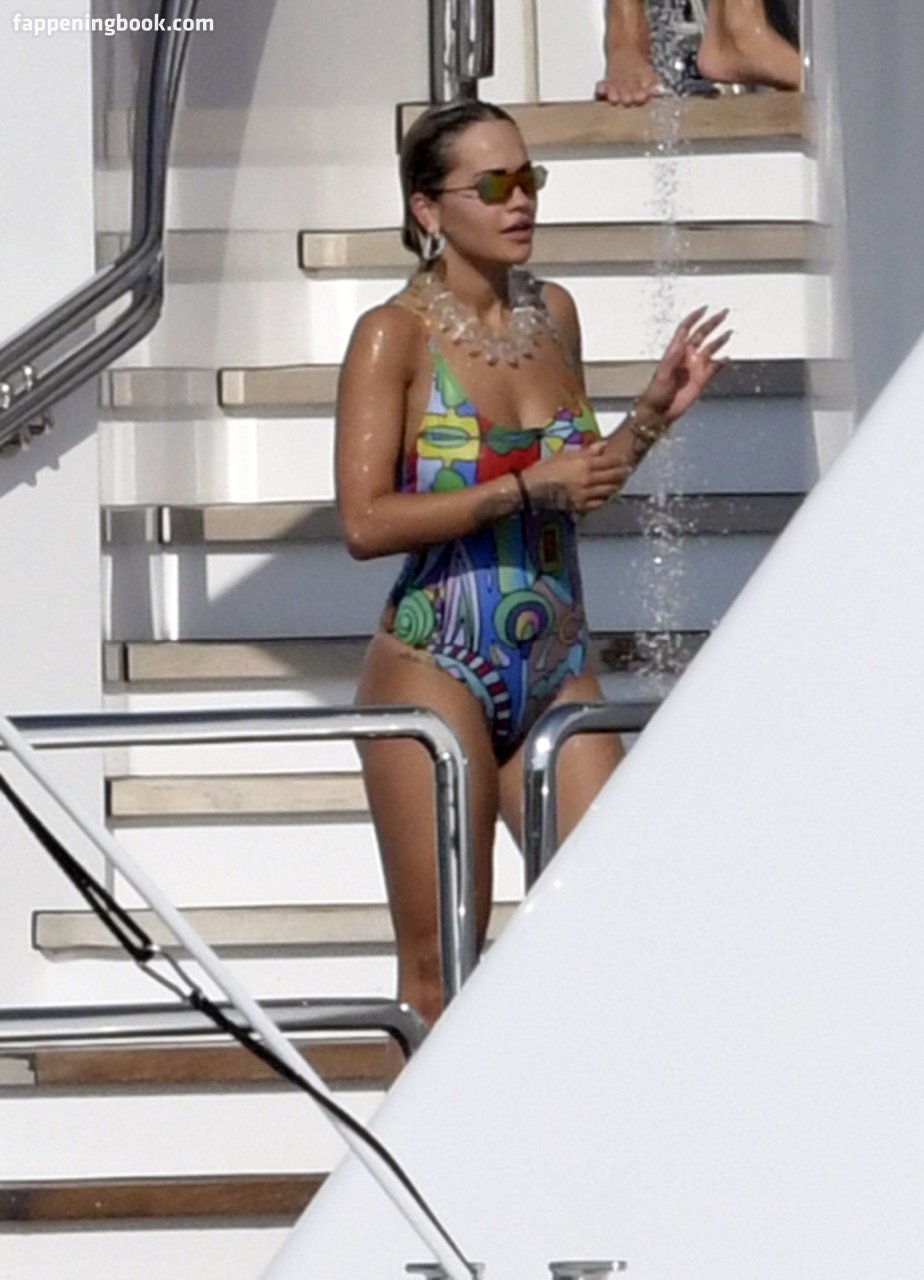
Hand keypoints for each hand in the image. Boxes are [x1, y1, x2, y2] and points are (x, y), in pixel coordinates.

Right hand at [523, 441, 628, 513]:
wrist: (532, 488)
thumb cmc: (546, 468)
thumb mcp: (566, 455)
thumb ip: (587, 451)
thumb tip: (604, 445)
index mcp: (584, 464)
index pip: (610, 461)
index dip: (620, 460)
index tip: (624, 459)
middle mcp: (587, 479)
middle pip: (613, 477)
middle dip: (622, 474)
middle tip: (626, 471)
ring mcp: (585, 494)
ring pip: (608, 490)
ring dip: (616, 486)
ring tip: (618, 482)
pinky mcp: (580, 506)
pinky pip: (598, 503)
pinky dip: (604, 498)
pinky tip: (606, 495)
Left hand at [639, 306, 731, 424]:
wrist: (661, 411)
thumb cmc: (656, 392)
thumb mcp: (662, 374)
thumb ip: (672, 360)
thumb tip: (683, 347)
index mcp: (676, 351)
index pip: (686, 329)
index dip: (694, 317)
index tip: (704, 309)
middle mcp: (687, 355)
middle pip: (702, 334)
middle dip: (712, 323)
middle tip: (724, 313)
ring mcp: (696, 366)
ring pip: (711, 348)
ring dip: (720, 340)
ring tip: (729, 331)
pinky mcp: (703, 379)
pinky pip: (715, 367)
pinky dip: (722, 362)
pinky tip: (728, 357)